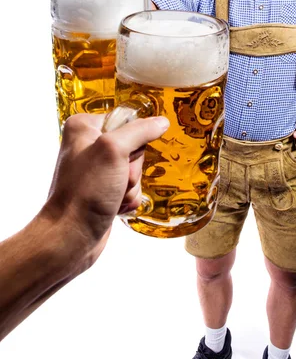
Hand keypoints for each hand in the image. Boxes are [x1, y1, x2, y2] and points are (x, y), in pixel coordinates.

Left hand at [43, 113, 169, 260]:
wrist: (71, 237)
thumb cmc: (84, 193)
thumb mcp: (113, 151)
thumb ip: (140, 131)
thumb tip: (161, 122)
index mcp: (84, 127)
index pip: (128, 121)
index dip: (132, 141)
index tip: (120, 156)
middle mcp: (89, 145)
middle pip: (135, 147)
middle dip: (132, 169)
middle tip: (116, 179)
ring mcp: (98, 169)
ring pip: (136, 169)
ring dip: (131, 186)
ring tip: (113, 196)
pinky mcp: (104, 189)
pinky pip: (132, 187)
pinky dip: (128, 198)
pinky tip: (114, 206)